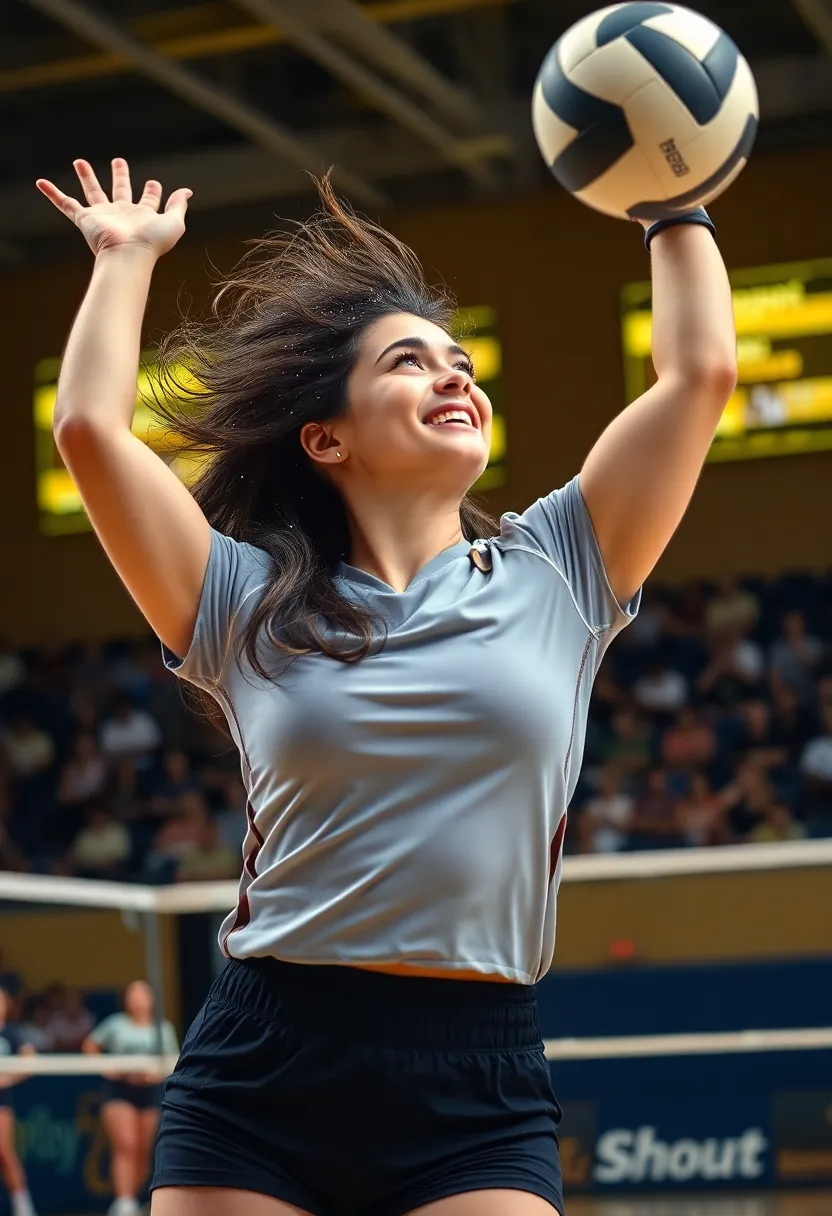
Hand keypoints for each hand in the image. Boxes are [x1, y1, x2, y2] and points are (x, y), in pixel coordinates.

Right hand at [36, 157, 190, 259]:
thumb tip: (187, 190)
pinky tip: (41, 183)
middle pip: (120, 190)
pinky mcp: (85, 219)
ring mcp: (103, 216)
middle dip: (120, 176)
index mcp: (143, 216)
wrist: (129, 256)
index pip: (148, 200)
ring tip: (79, 162)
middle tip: (119, 161)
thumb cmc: (152, 244)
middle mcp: (122, 214)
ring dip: (87, 177)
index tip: (154, 183)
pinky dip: (52, 194)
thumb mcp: (174, 222)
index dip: (152, 191)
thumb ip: (178, 205)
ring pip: (92, 192)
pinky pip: (65, 204)